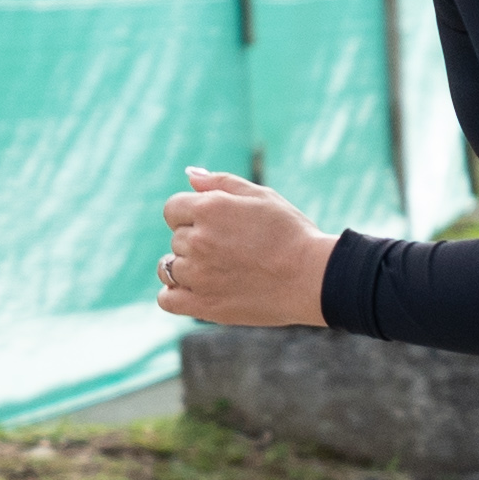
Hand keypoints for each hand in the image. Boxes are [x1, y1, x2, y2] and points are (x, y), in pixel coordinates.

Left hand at [158, 165, 334, 326]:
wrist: (311, 277)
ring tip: (216, 270)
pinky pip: (167, 300)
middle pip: (176, 239)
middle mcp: (197, 240)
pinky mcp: (204, 305)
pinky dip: (175, 294)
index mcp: (208, 209)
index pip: (172, 209)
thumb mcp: (261, 196)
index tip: (214, 225)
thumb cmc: (291, 233)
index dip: (190, 214)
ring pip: (169, 268)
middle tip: (230, 249)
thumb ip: (220, 183)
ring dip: (187, 267)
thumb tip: (190, 175)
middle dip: (196, 240)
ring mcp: (198, 275)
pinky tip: (196, 290)